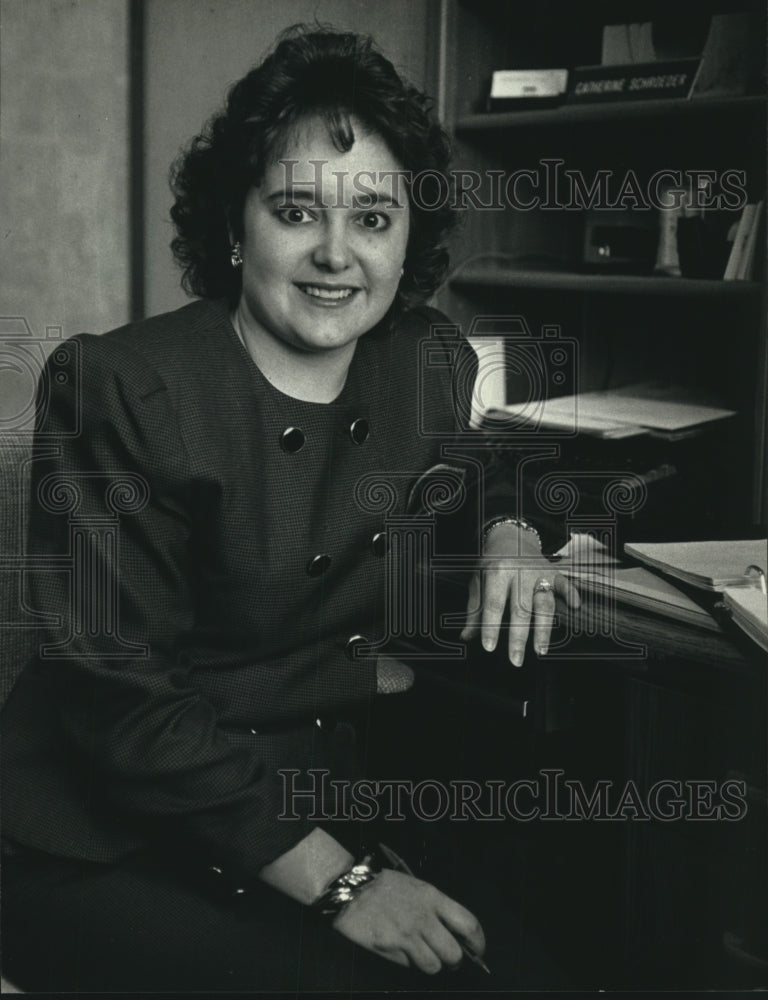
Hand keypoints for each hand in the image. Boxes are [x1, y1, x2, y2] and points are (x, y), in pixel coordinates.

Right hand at [332, 868, 484, 973]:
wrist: (350, 888)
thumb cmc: (384, 885)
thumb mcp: (415, 886)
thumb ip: (436, 907)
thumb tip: (454, 932)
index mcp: (432, 897)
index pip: (468, 924)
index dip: (478, 942)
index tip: (478, 950)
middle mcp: (423, 917)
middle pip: (454, 953)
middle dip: (455, 961)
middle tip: (449, 960)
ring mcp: (407, 934)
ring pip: (434, 966)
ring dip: (433, 965)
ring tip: (426, 957)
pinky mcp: (391, 948)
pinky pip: (411, 966)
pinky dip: (412, 964)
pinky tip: (404, 952)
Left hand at [460, 522, 579, 665]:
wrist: (510, 534)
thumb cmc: (491, 562)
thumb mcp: (477, 579)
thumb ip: (475, 608)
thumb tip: (467, 636)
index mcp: (497, 572)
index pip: (494, 603)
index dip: (491, 626)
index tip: (489, 647)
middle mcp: (519, 572)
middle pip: (521, 609)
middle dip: (518, 637)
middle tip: (516, 660)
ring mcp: (538, 572)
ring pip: (544, 603)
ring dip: (543, 629)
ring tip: (540, 650)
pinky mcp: (554, 571)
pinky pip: (565, 584)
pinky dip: (571, 594)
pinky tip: (574, 607)